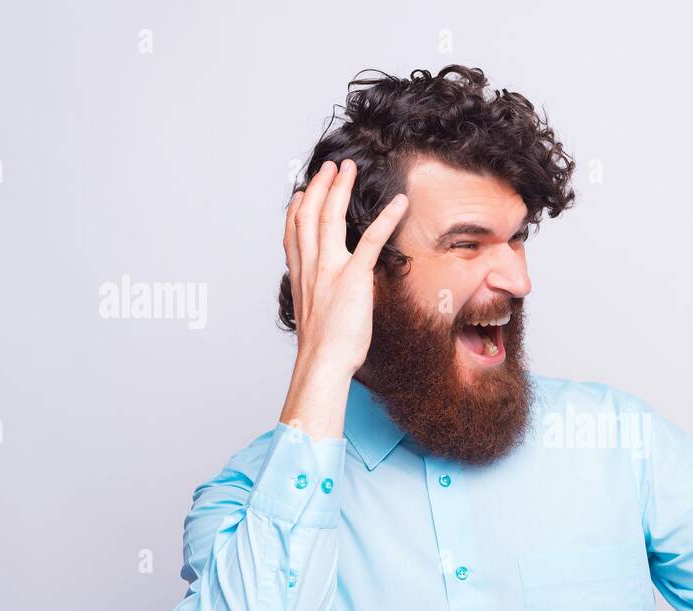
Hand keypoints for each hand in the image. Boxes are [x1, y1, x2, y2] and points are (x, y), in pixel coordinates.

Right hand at [283, 159, 407, 374]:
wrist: (323, 362)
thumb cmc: (323, 348)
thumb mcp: (315, 315)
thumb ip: (319, 296)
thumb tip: (327, 295)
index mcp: (301, 275)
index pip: (293, 232)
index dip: (296, 209)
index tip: (302, 193)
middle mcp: (311, 266)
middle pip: (309, 214)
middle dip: (320, 186)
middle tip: (330, 167)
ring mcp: (330, 269)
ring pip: (330, 217)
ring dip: (340, 188)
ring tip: (348, 169)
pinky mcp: (353, 277)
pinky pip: (372, 239)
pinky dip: (387, 218)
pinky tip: (399, 203)